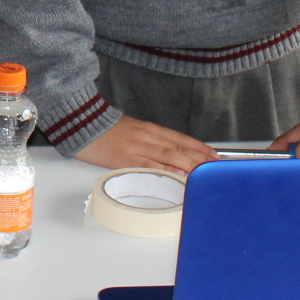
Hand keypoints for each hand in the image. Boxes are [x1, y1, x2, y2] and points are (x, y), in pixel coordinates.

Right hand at [72, 115, 218, 174]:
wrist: (82, 123)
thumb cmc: (106, 129)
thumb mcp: (133, 129)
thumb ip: (151, 140)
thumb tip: (170, 154)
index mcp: (150, 129)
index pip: (181, 138)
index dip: (200, 147)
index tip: (215, 156)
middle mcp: (147, 136)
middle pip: (179, 148)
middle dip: (200, 159)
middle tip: (217, 168)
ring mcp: (137, 147)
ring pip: (169, 157)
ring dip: (189, 165)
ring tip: (205, 173)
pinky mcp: (125, 159)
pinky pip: (149, 166)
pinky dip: (165, 171)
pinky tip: (178, 176)